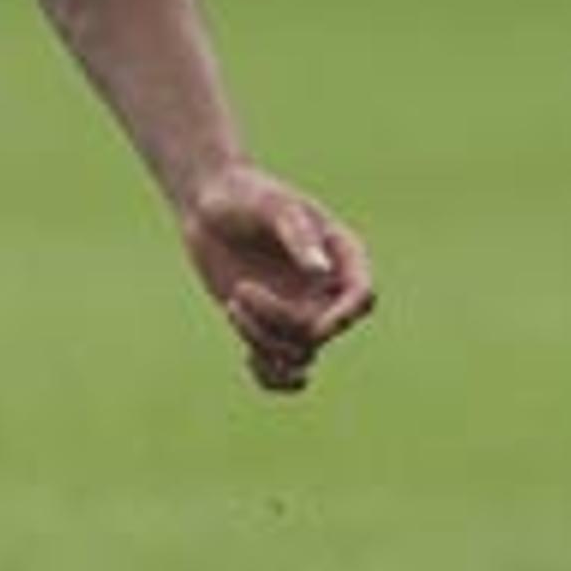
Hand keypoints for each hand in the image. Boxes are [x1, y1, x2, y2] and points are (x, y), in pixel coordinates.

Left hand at [179, 162, 375, 393]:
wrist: (209, 204)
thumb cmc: (246, 195)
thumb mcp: (274, 207)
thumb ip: (298, 236)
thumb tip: (320, 272)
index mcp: (342, 257)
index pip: (361, 298)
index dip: (343, 317)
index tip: (314, 322)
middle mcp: (326, 289)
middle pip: (321, 331)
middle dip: (280, 321)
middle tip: (240, 291)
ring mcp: (298, 309)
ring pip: (298, 352)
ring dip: (261, 341)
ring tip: (233, 303)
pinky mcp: (266, 323)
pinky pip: (280, 367)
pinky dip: (269, 375)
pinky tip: (249, 358)